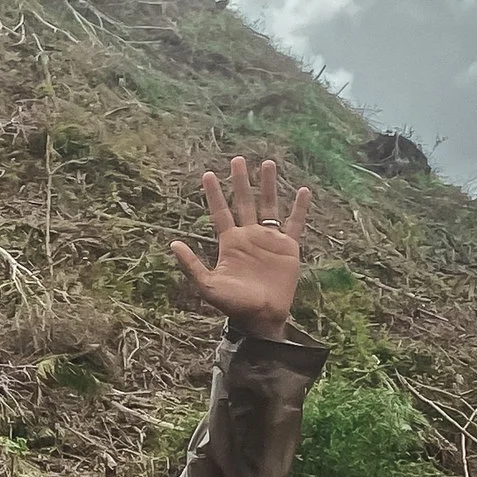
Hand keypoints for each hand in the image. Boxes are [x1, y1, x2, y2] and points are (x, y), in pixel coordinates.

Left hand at [172, 157, 309, 338]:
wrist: (261, 317)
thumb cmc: (234, 305)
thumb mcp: (208, 286)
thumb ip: (192, 265)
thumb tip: (173, 244)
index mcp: (230, 243)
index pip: (220, 212)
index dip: (214, 194)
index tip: (208, 174)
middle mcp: (249, 236)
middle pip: (244, 202)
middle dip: (241, 181)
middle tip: (238, 159)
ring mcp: (269, 240)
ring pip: (269, 205)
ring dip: (268, 185)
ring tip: (268, 163)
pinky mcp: (289, 247)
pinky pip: (295, 223)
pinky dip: (300, 208)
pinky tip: (303, 190)